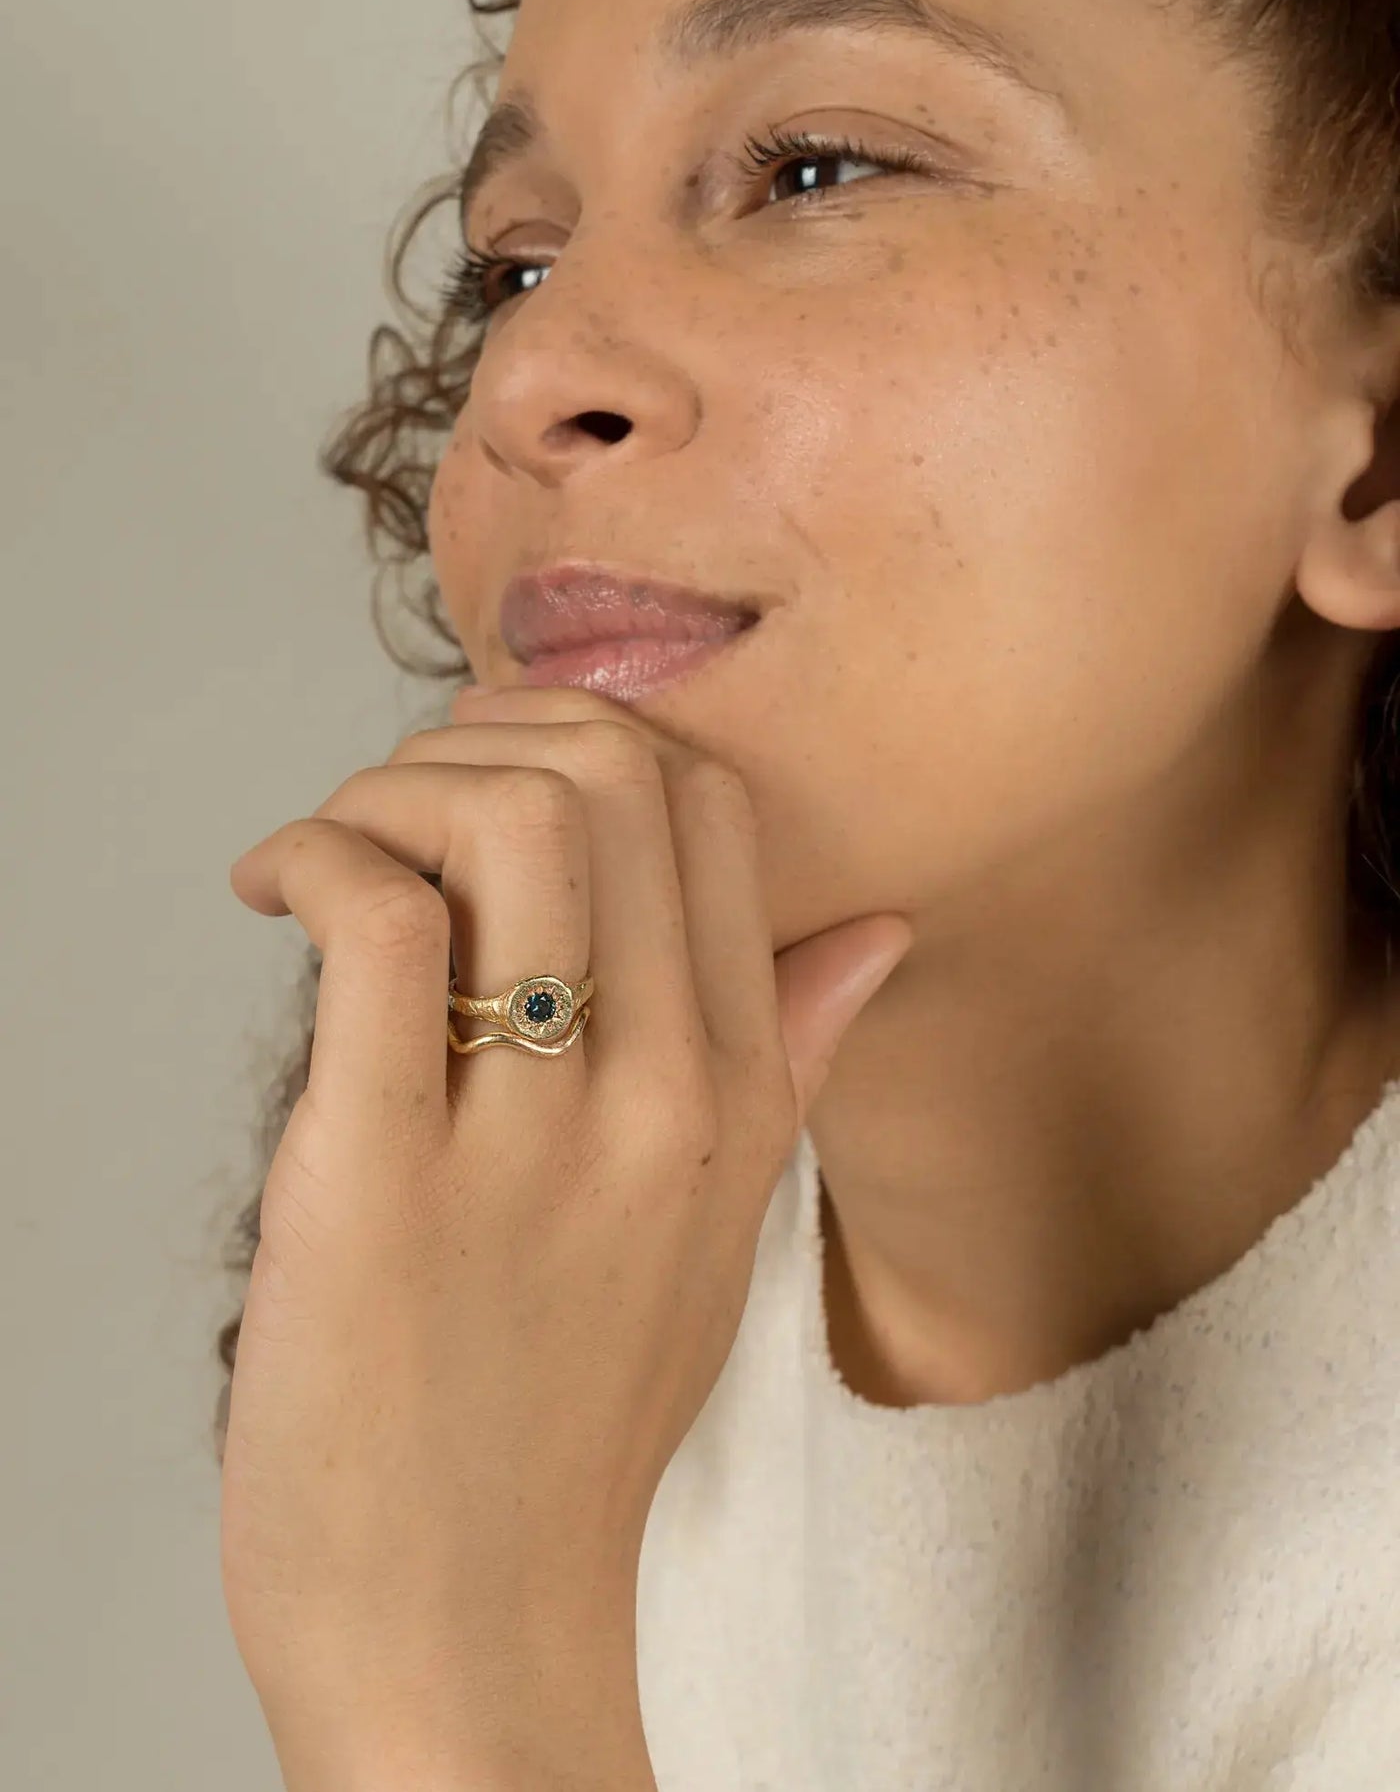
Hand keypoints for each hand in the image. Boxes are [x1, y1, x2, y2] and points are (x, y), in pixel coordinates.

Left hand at [219, 680, 912, 1787]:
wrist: (468, 1625)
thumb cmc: (571, 1419)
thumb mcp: (719, 1235)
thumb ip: (791, 1061)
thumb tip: (874, 931)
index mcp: (738, 1096)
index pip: (710, 807)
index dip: (591, 739)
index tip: (494, 783)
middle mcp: (661, 1098)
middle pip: (610, 773)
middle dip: (482, 735)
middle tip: (401, 806)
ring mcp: (530, 1140)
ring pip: (505, 815)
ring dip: (390, 784)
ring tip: (332, 853)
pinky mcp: (381, 1180)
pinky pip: (374, 921)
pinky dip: (312, 854)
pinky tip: (274, 889)